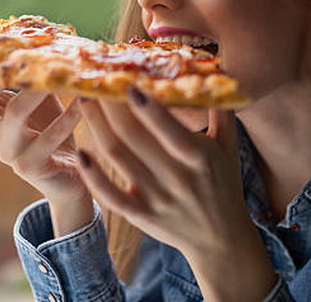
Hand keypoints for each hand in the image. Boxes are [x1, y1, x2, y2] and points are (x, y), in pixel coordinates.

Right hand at [0, 69, 92, 233]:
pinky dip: (68, 117)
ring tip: (56, 74)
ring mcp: (10, 151)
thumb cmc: (54, 129)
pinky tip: (82, 103)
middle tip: (12, 53)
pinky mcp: (31, 167)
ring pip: (14, 114)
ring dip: (36, 90)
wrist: (71, 176)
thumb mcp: (39, 97)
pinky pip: (48, 138)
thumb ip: (30, 75)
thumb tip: (39, 36)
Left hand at [77, 88, 275, 299]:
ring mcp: (156, 198)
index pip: (169, 129)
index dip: (147, 107)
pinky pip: (111, 196)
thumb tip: (215, 70)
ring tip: (84, 100)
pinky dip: (93, 176)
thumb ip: (221, 108)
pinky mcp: (141, 215)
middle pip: (133, 136)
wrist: (221, 240)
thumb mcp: (229, 145)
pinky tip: (81, 153)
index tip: (127, 83)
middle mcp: (176, 178)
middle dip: (109, 106)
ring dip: (96, 126)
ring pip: (117, 157)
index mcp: (199, 157)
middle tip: (95, 80)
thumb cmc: (223, 183)